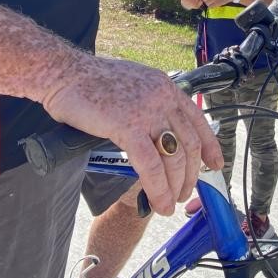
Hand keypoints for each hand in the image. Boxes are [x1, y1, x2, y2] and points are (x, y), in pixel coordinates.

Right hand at [42, 55, 222, 214]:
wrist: (63, 73)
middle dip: (190, 175)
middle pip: (188, 143)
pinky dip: (157, 188)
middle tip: (183, 193)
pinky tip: (157, 202)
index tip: (214, 164)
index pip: (197, 119)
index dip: (209, 145)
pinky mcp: (128, 126)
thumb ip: (147, 106)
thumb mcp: (131, 86)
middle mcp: (162, 97)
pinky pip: (151, 165)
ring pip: (173, 157)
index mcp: (164, 87)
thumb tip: (154, 133)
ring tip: (168, 204)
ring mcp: (147, 111)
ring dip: (174, 186)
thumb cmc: (87, 82)